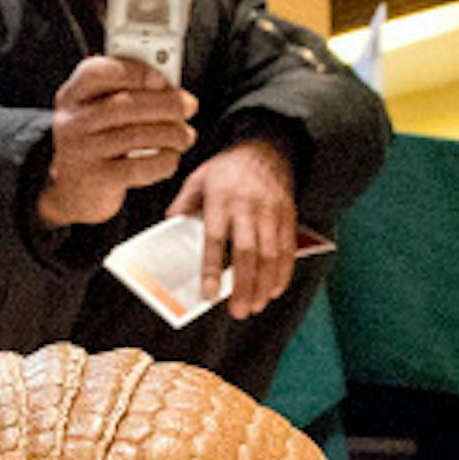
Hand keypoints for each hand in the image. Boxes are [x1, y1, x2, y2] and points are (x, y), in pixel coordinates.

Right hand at [39, 56, 197, 226]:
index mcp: (71, 96)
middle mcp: (70, 122)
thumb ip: (125, 93)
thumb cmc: (95, 144)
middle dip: (166, 104)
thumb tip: (171, 89)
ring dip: (171, 133)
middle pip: (124, 105)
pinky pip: (140, 167)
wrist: (70, 193)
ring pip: (136, 136)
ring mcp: (80, 153)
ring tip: (184, 135)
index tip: (162, 78)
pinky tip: (170, 157)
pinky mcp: (96, 181)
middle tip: (188, 106)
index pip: (96, 72)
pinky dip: (164, 161)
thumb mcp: (96, 112)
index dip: (133, 72)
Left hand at [166, 137, 297, 318]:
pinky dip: (283, 271)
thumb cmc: (225, 169)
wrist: (266, 147)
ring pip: (271, 254)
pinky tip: (274, 290)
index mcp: (221, 199)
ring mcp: (272, 211)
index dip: (212, 269)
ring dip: (264, 284)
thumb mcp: (197, 179)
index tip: (209, 294)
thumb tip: (170, 228)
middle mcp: (248, 206)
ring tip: (255, 306)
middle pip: (247, 252)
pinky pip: (288, 247)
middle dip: (244, 285)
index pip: (215, 239)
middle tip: (239, 312)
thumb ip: (183, 205)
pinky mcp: (288, 214)